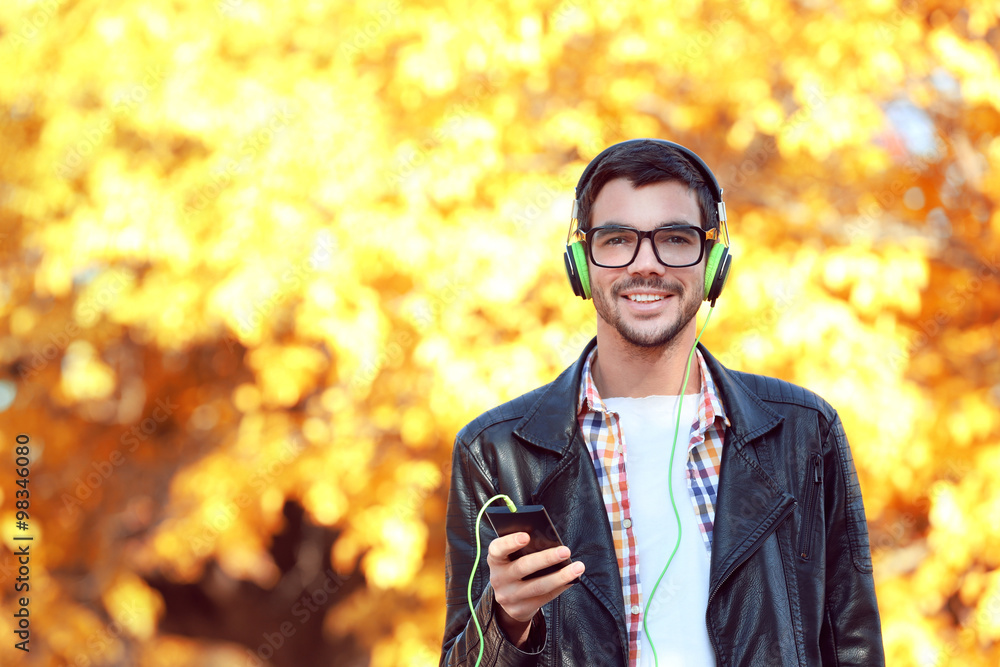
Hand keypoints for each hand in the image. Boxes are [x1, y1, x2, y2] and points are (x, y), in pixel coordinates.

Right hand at [487, 532, 584, 647]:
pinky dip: (560, 587)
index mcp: (495, 559)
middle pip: (523, 567)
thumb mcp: (512, 558)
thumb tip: (552, 543)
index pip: (497, 549)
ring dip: (560, 576)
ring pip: (537, 586)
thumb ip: (525, 550)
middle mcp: (498, 578)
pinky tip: (572, 579)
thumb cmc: (515, 567)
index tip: (527, 536)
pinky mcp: (519, 609)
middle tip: (565, 550)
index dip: (510, 542)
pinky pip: (544, 598)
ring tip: (578, 567)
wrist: (508, 599)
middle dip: (546, 558)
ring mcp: (508, 597)